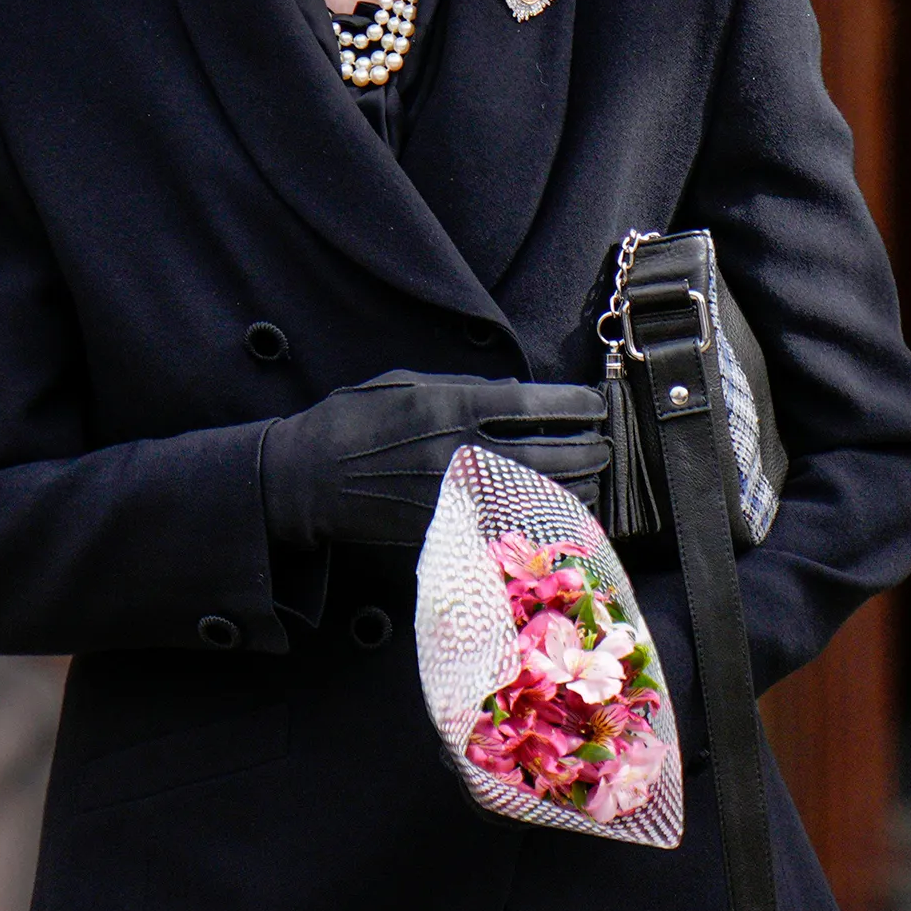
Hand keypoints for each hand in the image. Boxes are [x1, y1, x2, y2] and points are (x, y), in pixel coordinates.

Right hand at [260, 370, 607, 549]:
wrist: (304, 479)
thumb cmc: (350, 420)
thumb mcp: (403, 383)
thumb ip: (462, 386)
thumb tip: (512, 390)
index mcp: (451, 407)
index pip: (534, 403)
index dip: (575, 404)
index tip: (594, 404)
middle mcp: (460, 451)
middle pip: (549, 451)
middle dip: (588, 448)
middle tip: (606, 445)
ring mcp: (457, 495)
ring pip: (536, 494)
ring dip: (576, 486)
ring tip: (595, 478)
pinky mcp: (447, 528)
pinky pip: (510, 524)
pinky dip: (541, 518)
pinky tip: (560, 512)